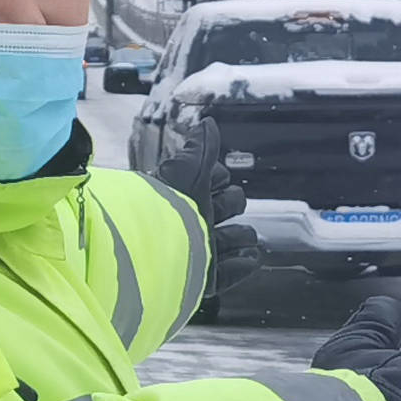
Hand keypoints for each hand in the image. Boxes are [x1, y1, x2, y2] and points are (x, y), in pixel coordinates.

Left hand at [157, 138, 261, 291]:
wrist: (153, 247)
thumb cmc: (167, 205)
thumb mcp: (186, 170)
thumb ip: (202, 148)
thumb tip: (208, 123)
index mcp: (188, 193)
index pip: (218, 180)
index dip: (219, 178)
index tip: (213, 179)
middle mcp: (196, 220)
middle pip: (233, 207)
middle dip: (232, 205)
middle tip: (217, 209)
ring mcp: (203, 248)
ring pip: (239, 238)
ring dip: (241, 237)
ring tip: (235, 239)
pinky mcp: (207, 277)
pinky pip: (235, 271)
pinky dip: (242, 265)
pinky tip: (247, 258)